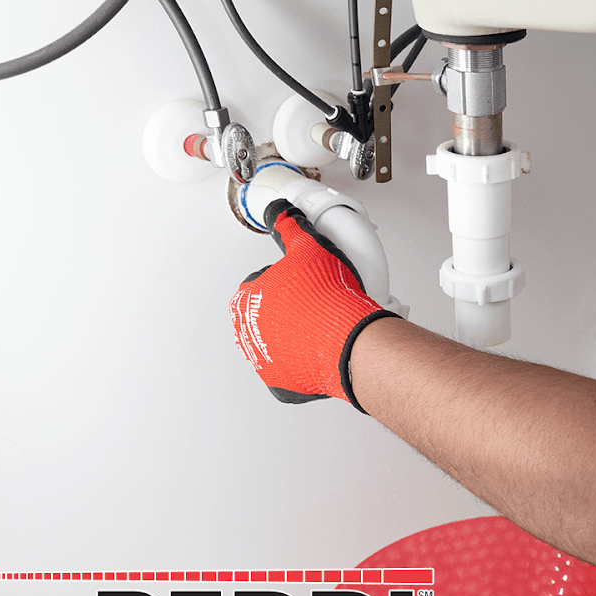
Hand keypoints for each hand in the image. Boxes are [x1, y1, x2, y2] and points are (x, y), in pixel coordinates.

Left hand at [230, 200, 397, 411]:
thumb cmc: (328, 296)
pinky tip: (318, 352)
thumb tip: (280, 213)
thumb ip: (290, 227)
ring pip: (277, 345)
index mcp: (247, 297)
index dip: (289, 282)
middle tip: (317, 306)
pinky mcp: (281, 382)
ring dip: (294, 337)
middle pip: (269, 316)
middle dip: (290, 311)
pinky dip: (302, 365)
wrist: (348, 338)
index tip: (306, 284)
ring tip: (322, 328)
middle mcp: (248, 330)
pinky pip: (289, 372)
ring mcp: (264, 359)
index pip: (262, 284)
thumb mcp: (309, 246)